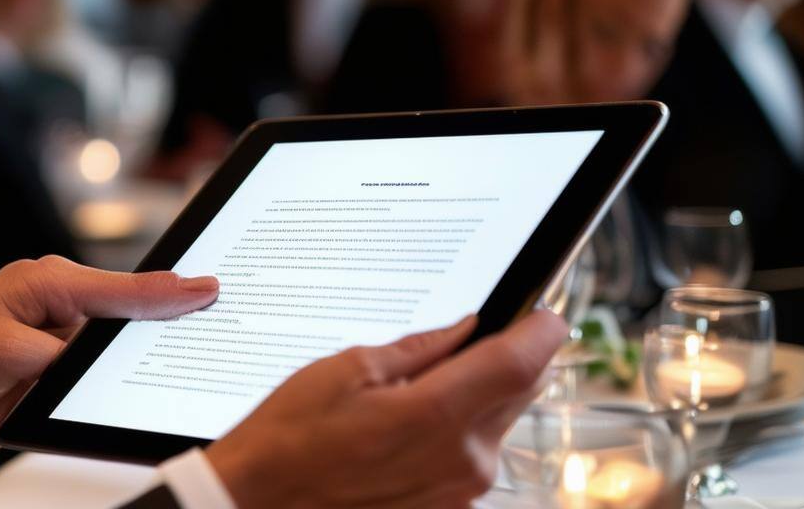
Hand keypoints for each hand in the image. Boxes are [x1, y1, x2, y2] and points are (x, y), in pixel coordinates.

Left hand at [0, 255, 218, 454]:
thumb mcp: (8, 351)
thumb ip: (61, 351)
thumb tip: (106, 352)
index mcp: (47, 282)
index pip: (120, 286)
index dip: (166, 291)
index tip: (207, 290)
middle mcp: (60, 304)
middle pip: (130, 308)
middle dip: (170, 312)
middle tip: (216, 308)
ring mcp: (64, 338)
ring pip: (122, 340)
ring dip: (151, 346)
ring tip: (196, 346)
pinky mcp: (64, 369)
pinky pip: (106, 369)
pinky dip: (129, 372)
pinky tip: (155, 376)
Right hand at [205, 310, 566, 508]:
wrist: (259, 503)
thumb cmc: (290, 438)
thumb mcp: (347, 370)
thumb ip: (418, 348)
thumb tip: (465, 328)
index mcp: (436, 414)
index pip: (523, 363)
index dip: (543, 331)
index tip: (543, 313)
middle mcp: (462, 460)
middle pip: (519, 392)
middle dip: (505, 360)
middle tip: (471, 339)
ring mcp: (458, 491)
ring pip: (495, 425)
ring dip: (476, 399)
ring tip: (415, 391)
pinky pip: (471, 457)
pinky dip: (455, 434)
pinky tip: (408, 426)